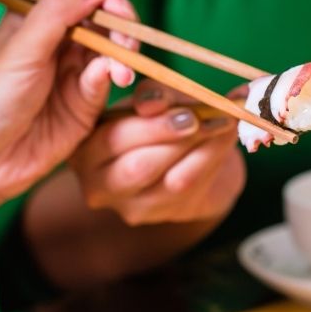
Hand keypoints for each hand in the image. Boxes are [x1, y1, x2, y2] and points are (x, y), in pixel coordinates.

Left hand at [0, 0, 139, 201]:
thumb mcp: (22, 50)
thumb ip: (60, 11)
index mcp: (41, 12)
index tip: (114, 11)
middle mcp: (63, 35)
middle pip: (112, 13)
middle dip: (125, 25)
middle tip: (125, 46)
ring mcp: (77, 67)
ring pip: (119, 46)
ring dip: (126, 53)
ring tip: (121, 72)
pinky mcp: (89, 99)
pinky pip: (112, 78)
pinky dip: (116, 76)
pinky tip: (112, 83)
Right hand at [69, 79, 245, 225]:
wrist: (185, 157)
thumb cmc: (161, 121)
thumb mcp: (153, 100)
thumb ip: (154, 96)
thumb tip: (153, 103)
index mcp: (85, 146)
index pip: (111, 136)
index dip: (150, 123)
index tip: (181, 106)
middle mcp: (97, 182)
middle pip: (138, 166)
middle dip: (174, 137)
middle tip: (202, 116)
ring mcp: (127, 205)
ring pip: (171, 181)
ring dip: (203, 148)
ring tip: (223, 121)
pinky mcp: (158, 215)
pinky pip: (192, 188)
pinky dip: (213, 158)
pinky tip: (226, 138)